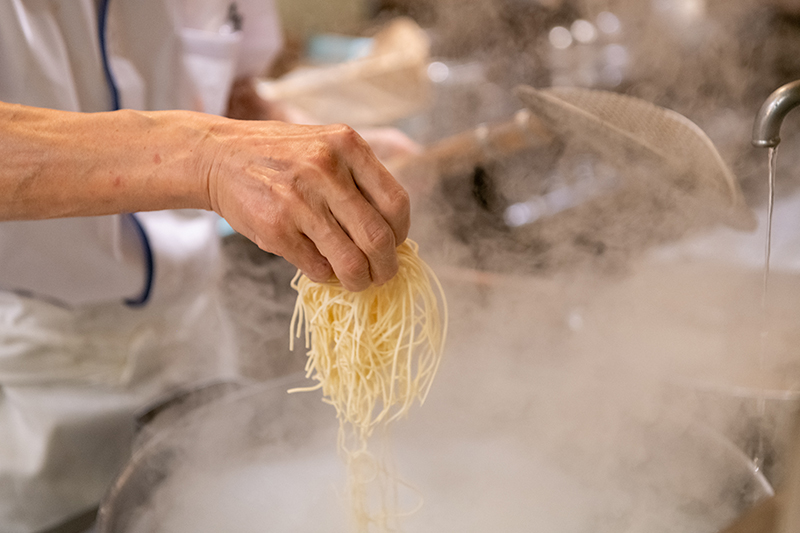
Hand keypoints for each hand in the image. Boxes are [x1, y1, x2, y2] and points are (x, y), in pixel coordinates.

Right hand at [201, 119, 409, 290]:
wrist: (219, 157)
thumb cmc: (281, 156)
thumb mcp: (325, 147)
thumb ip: (358, 179)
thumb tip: (391, 234)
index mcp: (347, 145)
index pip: (396, 203)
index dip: (401, 232)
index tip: (394, 243)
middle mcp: (326, 170)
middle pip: (378, 238)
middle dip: (386, 267)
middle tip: (382, 274)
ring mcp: (299, 201)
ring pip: (351, 261)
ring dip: (359, 280)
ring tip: (357, 281)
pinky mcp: (276, 229)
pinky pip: (318, 268)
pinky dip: (325, 274)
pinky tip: (321, 265)